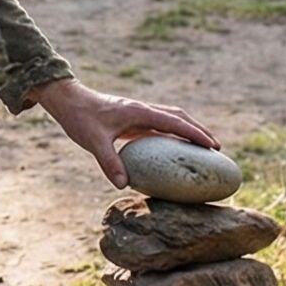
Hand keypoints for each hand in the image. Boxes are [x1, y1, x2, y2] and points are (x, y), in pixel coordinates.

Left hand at [28, 77, 219, 188]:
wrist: (67, 101)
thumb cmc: (80, 118)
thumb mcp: (93, 142)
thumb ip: (109, 162)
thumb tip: (123, 185)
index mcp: (139, 111)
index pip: (174, 122)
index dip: (195, 134)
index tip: (214, 146)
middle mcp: (142, 109)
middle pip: (179, 117)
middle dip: (199, 131)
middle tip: (217, 149)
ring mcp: (138, 113)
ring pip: (171, 119)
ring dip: (188, 130)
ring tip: (203, 148)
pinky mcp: (132, 119)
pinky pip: (158, 126)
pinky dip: (172, 135)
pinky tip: (174, 150)